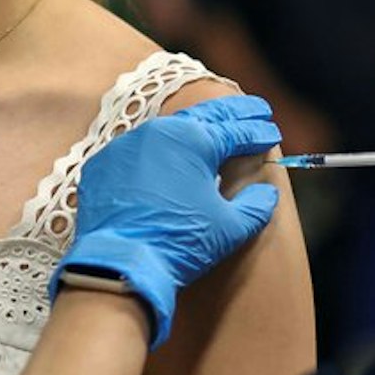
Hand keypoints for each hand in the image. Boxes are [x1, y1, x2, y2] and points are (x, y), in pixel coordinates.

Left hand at [55, 97, 282, 347]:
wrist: (120, 264)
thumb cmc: (179, 243)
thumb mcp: (230, 227)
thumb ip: (255, 206)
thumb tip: (266, 193)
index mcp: (193, 140)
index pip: (235, 131)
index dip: (257, 133)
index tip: (272, 133)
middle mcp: (157, 133)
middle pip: (203, 117)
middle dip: (232, 114)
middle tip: (256, 110)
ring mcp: (125, 146)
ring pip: (166, 131)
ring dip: (191, 129)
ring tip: (212, 128)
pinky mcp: (102, 165)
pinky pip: (136, 151)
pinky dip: (156, 151)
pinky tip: (167, 156)